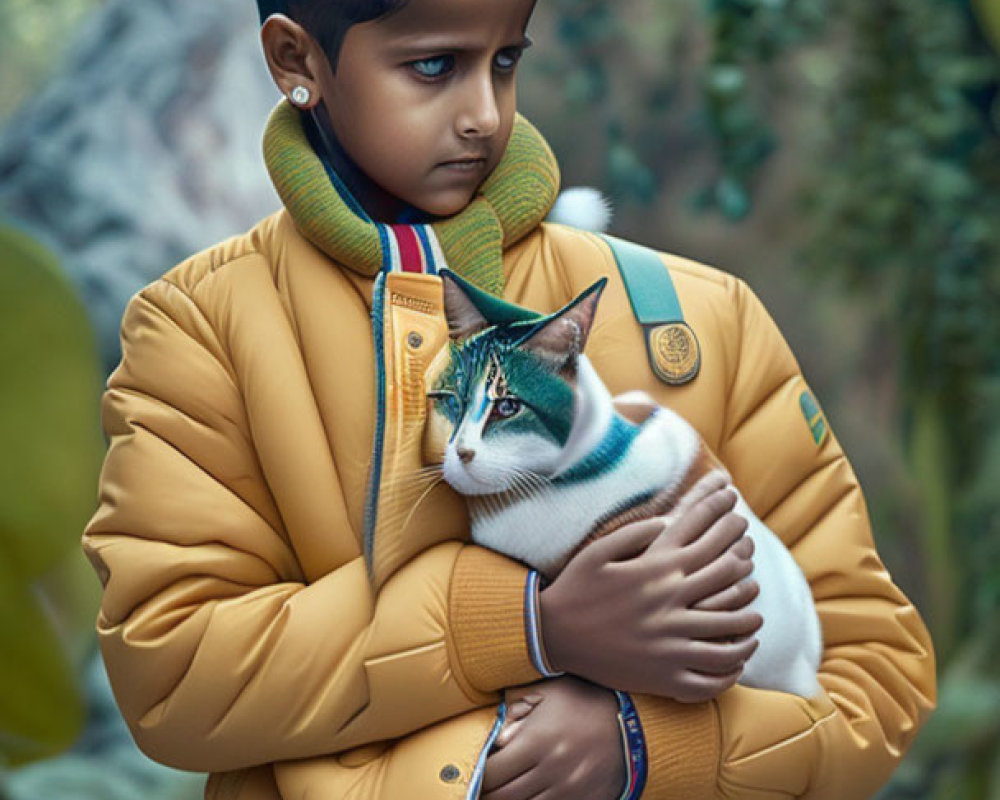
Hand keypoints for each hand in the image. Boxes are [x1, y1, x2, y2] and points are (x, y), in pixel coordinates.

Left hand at [482, 677, 624, 799]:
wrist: (632, 721)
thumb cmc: (584, 701)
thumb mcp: (549, 694)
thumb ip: (517, 713)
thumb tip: (496, 739)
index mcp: (538, 741)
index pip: (491, 772)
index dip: (479, 775)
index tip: (476, 772)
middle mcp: (552, 769)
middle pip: (503, 796)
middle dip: (488, 794)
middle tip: (482, 788)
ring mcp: (570, 790)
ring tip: (505, 791)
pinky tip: (531, 795)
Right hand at [539, 480, 762, 700]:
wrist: (552, 635)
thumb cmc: (575, 589)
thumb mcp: (599, 550)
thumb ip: (635, 531)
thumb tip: (668, 520)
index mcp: (657, 572)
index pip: (712, 547)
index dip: (731, 532)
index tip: (741, 524)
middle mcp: (671, 606)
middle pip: (729, 585)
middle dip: (747, 573)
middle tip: (752, 571)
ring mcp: (671, 644)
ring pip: (730, 635)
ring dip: (748, 624)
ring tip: (754, 620)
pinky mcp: (664, 676)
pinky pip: (712, 678)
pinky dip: (731, 671)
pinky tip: (736, 662)